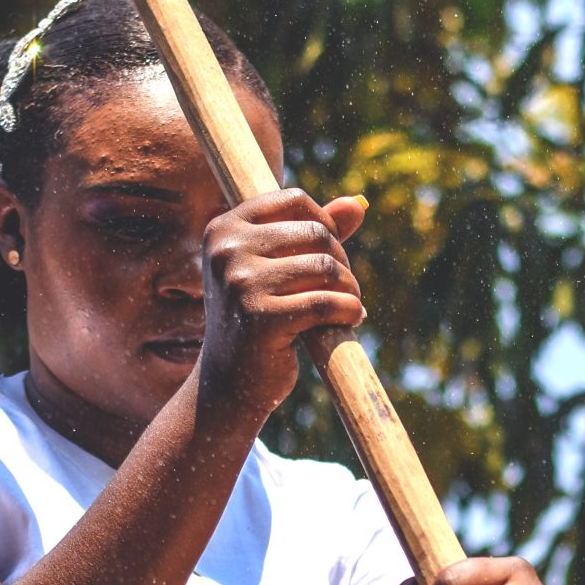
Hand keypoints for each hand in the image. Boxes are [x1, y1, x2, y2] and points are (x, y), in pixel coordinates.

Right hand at [197, 187, 367, 428]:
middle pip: (316, 233)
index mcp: (224, 228)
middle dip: (341, 262)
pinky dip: (350, 311)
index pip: (295, 201)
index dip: (326, 224)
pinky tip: (352, 320)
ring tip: (350, 306)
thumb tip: (359, 203)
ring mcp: (240, 283)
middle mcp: (226, 250)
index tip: (330, 256)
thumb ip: (314, 231)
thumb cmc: (258, 319)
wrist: (229, 383)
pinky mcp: (260, 317)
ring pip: (325, 267)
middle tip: (344, 289)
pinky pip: (326, 302)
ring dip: (350, 289)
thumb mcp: (277, 268)